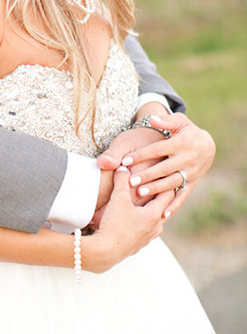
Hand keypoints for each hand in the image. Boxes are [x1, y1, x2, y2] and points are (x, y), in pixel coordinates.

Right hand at [85, 167, 171, 271]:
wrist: (105, 252)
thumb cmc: (114, 224)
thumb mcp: (118, 198)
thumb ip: (122, 180)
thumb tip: (123, 167)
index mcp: (155, 214)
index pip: (168, 194)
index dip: (165, 181)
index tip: (163, 172)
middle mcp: (156, 227)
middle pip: (165, 207)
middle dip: (160, 194)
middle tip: (157, 182)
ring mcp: (148, 237)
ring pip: (156, 219)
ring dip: (152, 209)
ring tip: (146, 199)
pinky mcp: (139, 244)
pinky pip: (147, 228)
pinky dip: (144, 220)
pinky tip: (136, 216)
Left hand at [101, 114, 215, 217]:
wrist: (208, 146)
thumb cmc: (187, 131)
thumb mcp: (179, 121)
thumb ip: (165, 121)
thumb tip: (151, 118)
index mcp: (181, 143)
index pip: (157, 149)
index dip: (141, 155)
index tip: (125, 160)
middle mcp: (187, 159)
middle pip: (164, 168)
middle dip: (147, 175)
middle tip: (130, 181)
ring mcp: (190, 173)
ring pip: (171, 183)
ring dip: (156, 189)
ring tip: (140, 193)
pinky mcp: (192, 183)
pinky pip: (182, 196)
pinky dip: (174, 206)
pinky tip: (162, 214)